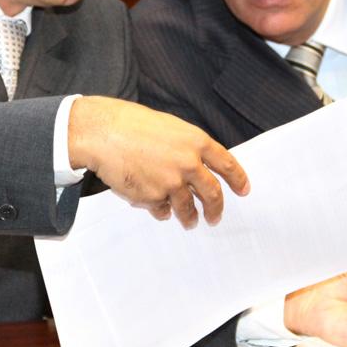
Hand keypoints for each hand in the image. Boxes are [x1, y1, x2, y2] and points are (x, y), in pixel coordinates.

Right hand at [68, 96, 249, 227]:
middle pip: (212, 193)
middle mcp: (189, 164)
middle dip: (216, 209)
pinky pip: (162, 210)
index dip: (238, 179)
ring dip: (190, 218)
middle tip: (215, 217)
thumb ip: (185, 148)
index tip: (243, 190)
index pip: (227, 164)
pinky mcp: (153, 198)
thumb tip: (195, 167)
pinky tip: (160, 210)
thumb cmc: (131, 125)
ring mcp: (171, 183)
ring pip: (188, 208)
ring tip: (190, 222)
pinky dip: (162, 212)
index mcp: (196, 142)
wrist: (103, 134)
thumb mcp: (169, 127)